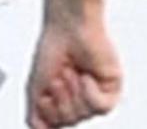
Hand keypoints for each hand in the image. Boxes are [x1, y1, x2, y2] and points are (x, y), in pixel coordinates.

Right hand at [26, 12, 120, 128]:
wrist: (68, 27)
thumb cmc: (52, 50)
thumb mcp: (35, 90)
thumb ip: (35, 119)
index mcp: (62, 104)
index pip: (53, 127)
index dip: (46, 108)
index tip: (46, 85)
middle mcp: (80, 101)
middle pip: (68, 121)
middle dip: (60, 96)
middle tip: (62, 74)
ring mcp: (96, 95)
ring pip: (83, 115)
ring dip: (73, 90)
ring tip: (73, 71)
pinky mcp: (112, 86)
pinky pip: (102, 108)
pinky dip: (90, 93)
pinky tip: (86, 77)